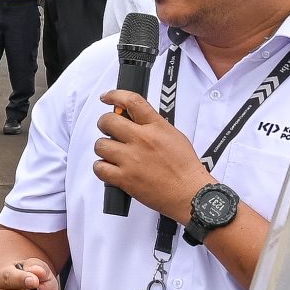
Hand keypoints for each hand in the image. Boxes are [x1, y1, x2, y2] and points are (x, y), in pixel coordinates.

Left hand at [93, 91, 208, 221]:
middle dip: (105, 124)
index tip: (107, 98)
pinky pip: (100, 168)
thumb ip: (153, 125)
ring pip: (100, 145)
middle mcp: (141, 140)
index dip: (115, 95)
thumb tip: (133, 120)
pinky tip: (110, 168)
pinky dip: (101, 168)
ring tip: (112, 153)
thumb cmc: (185, 168)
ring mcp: (131, 159)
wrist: (189, 193)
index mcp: (156, 127)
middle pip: (108, 121)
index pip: (132, 101)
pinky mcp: (125, 178)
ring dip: (103, 148)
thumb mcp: (173, 136)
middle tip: (109, 130)